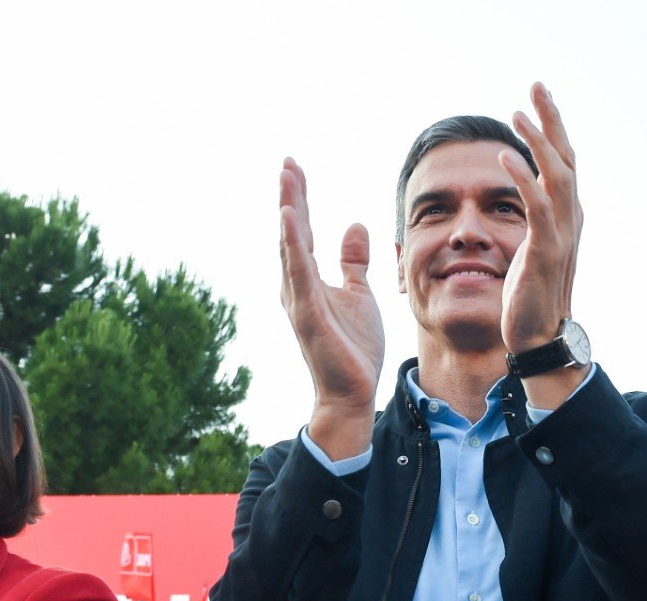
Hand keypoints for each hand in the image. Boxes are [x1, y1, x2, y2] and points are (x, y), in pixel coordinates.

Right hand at [278, 159, 384, 458]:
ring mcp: (299, 298)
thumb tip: (355, 224)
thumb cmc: (353, 347)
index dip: (301, 198)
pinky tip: (291, 217)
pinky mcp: (307, 312)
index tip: (296, 166)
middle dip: (291, 195)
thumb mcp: (359, 294)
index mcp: (307, 279)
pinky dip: (294, 243)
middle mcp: (295, 285)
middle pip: (292, 231)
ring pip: (291, 246)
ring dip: (290, 210)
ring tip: (287, 178)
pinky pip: (299, 271)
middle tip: (288, 162)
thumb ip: (353, 262)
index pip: (303, 230)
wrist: (351, 391)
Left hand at [498, 83, 583, 351]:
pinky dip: (524, 178)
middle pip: (566, 158)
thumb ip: (535, 219)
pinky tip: (507, 156)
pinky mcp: (546, 251)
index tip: (540, 97)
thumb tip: (527, 195)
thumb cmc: (530, 295)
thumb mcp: (534, 248)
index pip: (564, 161)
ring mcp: (562, 234)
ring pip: (556, 176)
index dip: (554, 128)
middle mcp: (571, 219)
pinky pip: (538, 206)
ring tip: (518, 113)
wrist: (540, 336)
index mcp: (568, 216)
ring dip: (538, 141)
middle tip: (537, 86)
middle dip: (552, 120)